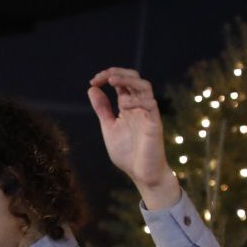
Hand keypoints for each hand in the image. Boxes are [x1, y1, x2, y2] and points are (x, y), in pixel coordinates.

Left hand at [87, 67, 181, 208]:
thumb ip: (102, 110)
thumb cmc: (128, 154)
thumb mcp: (109, 128)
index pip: (121, 82)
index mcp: (128, 106)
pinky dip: (136, 100)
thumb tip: (92, 89)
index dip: (107, 76)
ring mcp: (148, 113)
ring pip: (144, 86)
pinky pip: (150, 103)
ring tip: (112, 81)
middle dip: (117, 72)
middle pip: (134, 77)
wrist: (142, 174)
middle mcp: (139, 106)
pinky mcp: (154, 123)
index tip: (93, 82)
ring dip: (127, 80)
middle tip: (101, 77)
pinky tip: (123, 105)